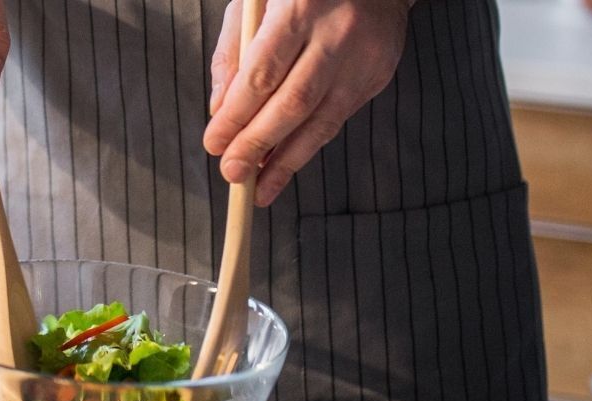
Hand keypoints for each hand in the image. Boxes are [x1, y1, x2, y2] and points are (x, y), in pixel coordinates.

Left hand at [204, 0, 410, 205]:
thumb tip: (219, 109)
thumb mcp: (256, 2)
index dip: (237, 116)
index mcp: (300, 7)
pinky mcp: (377, 76)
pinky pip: (336, 120)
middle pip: (293, 104)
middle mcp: (336, 34)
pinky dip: (307, 146)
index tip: (214, 144)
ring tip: (259, 189)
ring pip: (321, 122)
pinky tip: (285, 164)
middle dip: (258, 145)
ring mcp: (363, 58)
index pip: (262, 74)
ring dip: (286, 161)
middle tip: (232, 174)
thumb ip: (234, 52)